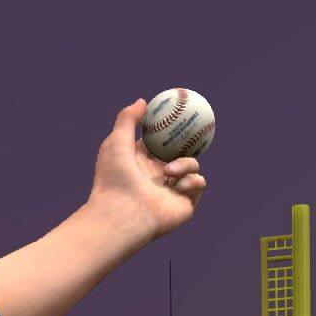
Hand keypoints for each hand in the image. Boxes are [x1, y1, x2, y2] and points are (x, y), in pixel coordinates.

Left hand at [96, 101, 207, 240]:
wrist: (123, 213)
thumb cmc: (115, 178)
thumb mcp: (116, 141)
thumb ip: (127, 119)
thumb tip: (143, 101)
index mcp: (143, 162)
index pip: (160, 142)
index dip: (170, 129)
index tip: (180, 113)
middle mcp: (158, 176)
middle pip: (181, 152)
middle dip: (189, 143)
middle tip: (195, 129)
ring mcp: (173, 190)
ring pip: (193, 166)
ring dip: (186, 164)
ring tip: (168, 172)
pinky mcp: (186, 204)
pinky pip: (200, 183)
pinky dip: (192, 180)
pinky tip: (176, 186)